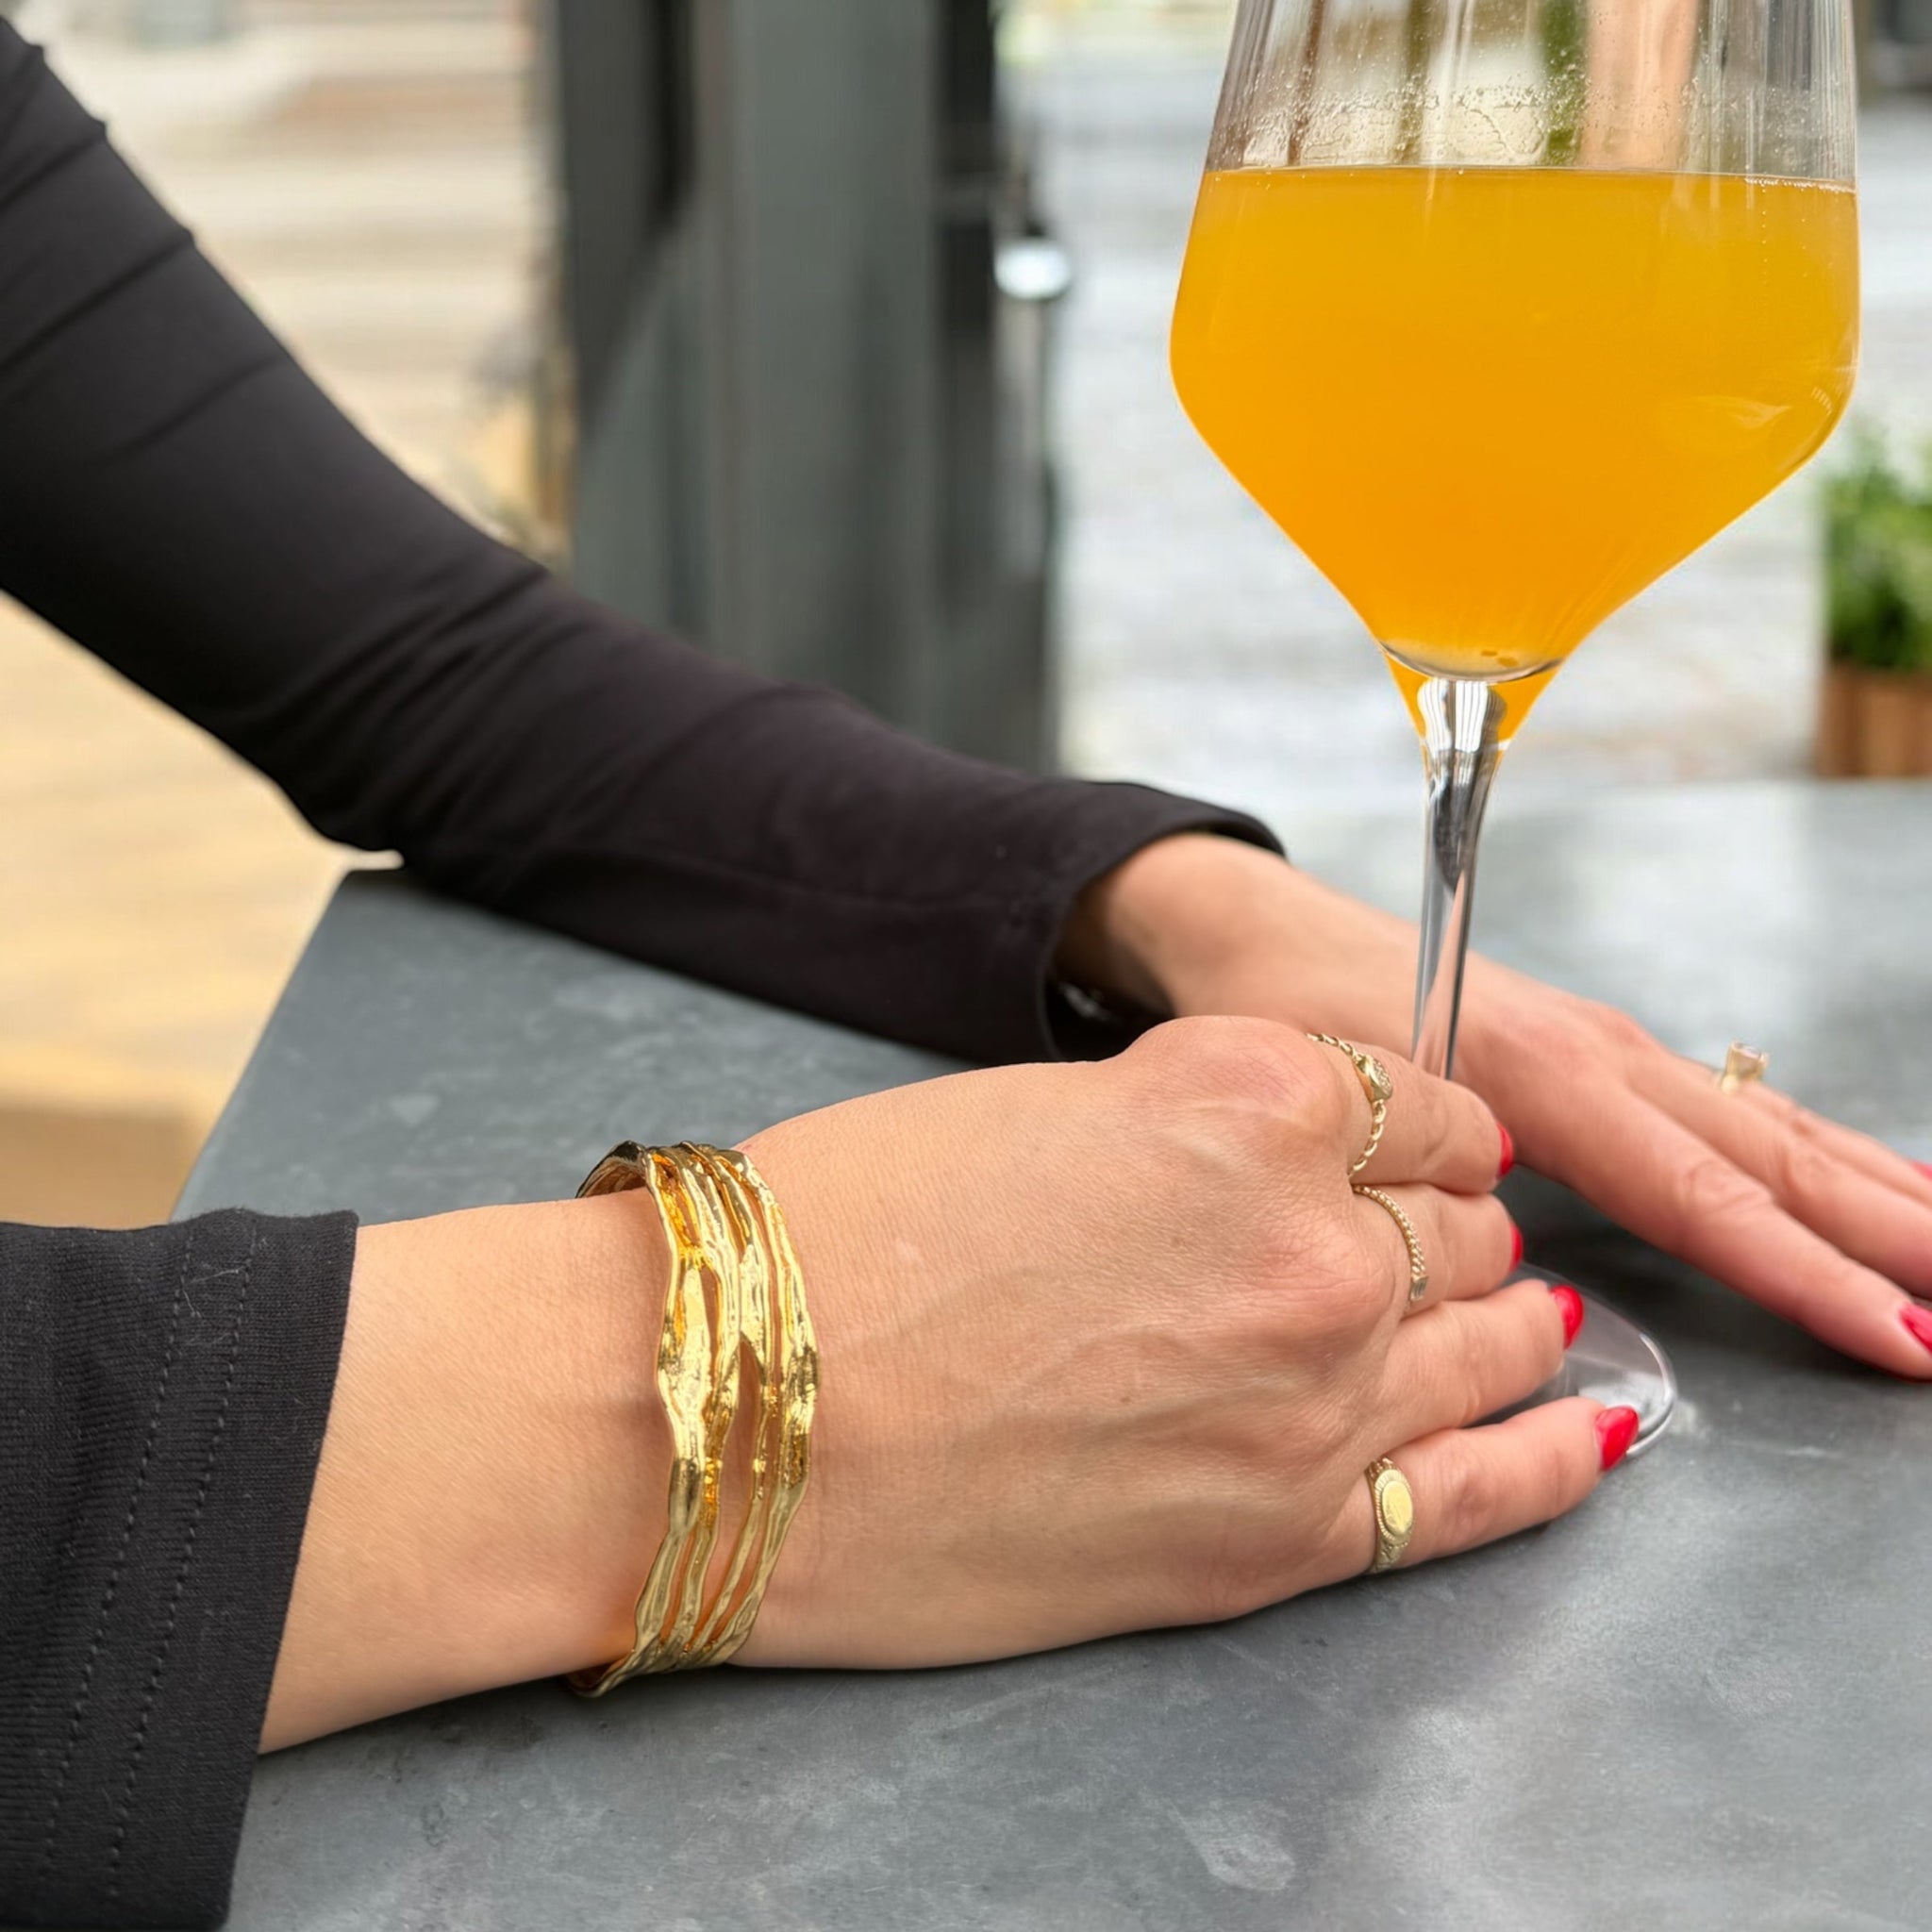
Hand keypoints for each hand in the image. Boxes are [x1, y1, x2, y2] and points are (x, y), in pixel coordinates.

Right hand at [269, 1019, 1612, 1742]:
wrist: (717, 1415)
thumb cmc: (834, 1236)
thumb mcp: (1038, 1105)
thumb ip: (1197, 1119)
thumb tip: (1294, 1150)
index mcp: (1252, 1093)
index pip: (1423, 1097)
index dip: (1410, 1120)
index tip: (1399, 1141)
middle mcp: (1319, 1239)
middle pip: (1466, 1218)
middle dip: (1443, 1216)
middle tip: (1413, 1231)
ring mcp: (1316, 1399)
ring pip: (1494, 1336)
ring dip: (1502, 1315)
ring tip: (1507, 1315)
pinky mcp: (1286, 1540)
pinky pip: (1485, 1488)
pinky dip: (1549, 1453)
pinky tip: (1585, 1427)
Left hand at [1067, 834, 1931, 1379]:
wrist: (1251, 929)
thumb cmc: (1279, 1008)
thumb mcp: (1334, 1091)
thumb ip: (1426, 1170)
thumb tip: (1515, 1264)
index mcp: (1541, 1073)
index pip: (1698, 1193)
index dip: (1802, 1272)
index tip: (1895, 1335)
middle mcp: (1600, 1056)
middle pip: (1767, 1158)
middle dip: (1883, 1236)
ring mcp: (1610, 1051)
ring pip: (1770, 1130)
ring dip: (1875, 1192)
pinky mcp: (1599, 1057)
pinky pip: (1734, 1114)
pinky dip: (1817, 1157)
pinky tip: (1866, 1187)